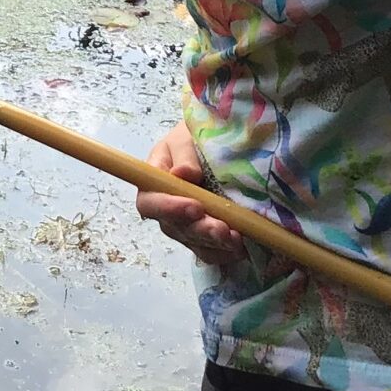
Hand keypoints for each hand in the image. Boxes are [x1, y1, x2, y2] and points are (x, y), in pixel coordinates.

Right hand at [136, 118, 243, 265]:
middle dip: (200, 230)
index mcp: (154, 182)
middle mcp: (165, 207)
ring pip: (193, 242)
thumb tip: (183, 174)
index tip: (195, 206)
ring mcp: (184, 224)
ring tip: (237, 240)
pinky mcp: (202, 235)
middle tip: (222, 229)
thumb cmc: (194, 138)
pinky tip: (240, 249)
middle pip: (174, 227)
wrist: (214, 145)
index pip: (149, 203)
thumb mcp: (186, 138)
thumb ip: (185, 155)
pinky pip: (208, 252)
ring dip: (214, 244)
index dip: (168, 209)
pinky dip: (224, 253)